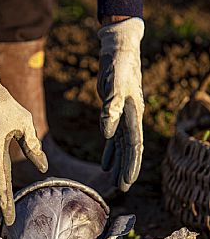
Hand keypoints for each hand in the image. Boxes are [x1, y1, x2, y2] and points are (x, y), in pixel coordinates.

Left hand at [97, 17, 144, 191]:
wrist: (119, 49)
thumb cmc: (118, 64)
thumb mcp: (113, 83)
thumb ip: (110, 107)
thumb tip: (107, 133)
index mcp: (133, 113)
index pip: (134, 144)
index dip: (131, 164)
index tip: (127, 181)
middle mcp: (131, 118)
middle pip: (130, 149)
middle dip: (127, 170)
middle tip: (122, 189)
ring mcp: (123, 116)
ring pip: (123, 146)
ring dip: (119, 164)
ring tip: (115, 183)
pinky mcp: (114, 113)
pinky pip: (114, 138)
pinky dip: (110, 152)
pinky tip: (105, 164)